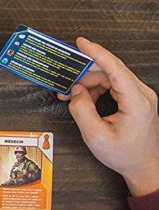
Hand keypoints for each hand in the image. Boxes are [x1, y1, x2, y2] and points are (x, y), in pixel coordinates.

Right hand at [59, 38, 158, 196]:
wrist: (145, 167)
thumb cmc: (126, 155)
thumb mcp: (95, 136)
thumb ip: (81, 110)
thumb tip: (76, 91)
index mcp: (136, 102)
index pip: (114, 68)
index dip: (96, 53)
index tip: (81, 42)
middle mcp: (141, 95)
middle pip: (109, 71)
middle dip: (84, 73)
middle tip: (65, 78)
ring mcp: (140, 96)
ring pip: (108, 77)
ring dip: (88, 83)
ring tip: (71, 95)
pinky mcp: (135, 99)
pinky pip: (112, 85)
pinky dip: (95, 89)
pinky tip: (84, 99)